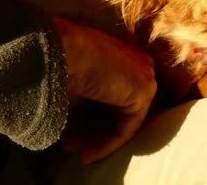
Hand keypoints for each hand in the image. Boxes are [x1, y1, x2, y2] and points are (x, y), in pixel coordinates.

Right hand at [53, 18, 156, 164]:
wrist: (62, 51)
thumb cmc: (60, 62)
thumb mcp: (76, 84)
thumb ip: (88, 100)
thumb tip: (78, 125)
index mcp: (124, 57)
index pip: (116, 97)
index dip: (93, 118)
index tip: (69, 133)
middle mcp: (140, 65)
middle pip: (121, 109)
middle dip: (94, 131)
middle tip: (69, 145)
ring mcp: (146, 76)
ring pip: (124, 120)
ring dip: (97, 140)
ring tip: (73, 150)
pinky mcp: (144, 91)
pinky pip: (128, 128)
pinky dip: (108, 144)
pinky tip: (87, 155)